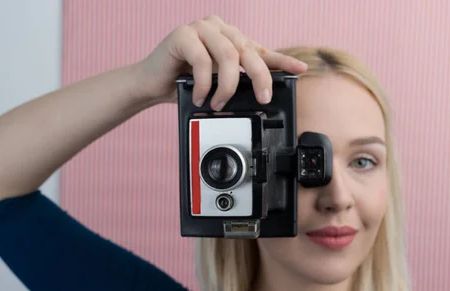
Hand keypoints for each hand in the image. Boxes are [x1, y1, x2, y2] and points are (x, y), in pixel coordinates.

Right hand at [134, 15, 307, 109]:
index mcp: (228, 37)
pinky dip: (205, 83)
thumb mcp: (217, 84)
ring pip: (228, 55)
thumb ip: (237, 82)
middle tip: (262, 98)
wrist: (151, 85)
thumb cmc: (183, 85)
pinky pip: (202, 59)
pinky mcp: (182, 34)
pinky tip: (202, 96)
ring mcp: (199, 28)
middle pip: (247, 50)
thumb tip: (262, 91)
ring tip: (219, 103)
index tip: (299, 70)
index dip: (280, 60)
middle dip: (259, 77)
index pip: (259, 48)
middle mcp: (217, 28)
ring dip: (227, 86)